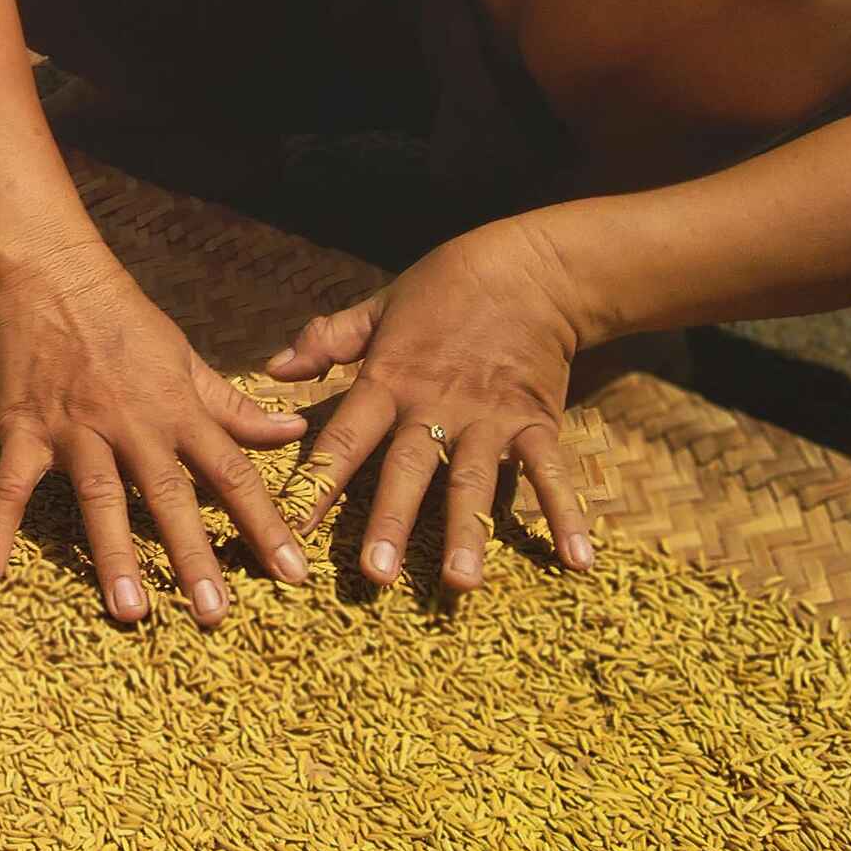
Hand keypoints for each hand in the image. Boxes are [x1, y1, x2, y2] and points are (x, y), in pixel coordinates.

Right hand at [0, 240, 313, 626]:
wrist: (50, 274)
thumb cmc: (124, 319)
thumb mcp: (186, 359)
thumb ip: (235, 406)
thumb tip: (294, 431)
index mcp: (176, 408)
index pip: (232, 472)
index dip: (265, 524)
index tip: (293, 575)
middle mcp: (131, 423)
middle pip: (168, 495)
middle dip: (193, 555)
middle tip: (214, 614)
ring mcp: (74, 428)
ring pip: (98, 497)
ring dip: (113, 554)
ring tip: (129, 610)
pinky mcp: (25, 429)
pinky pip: (9, 485)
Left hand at [261, 219, 597, 593]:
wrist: (526, 268)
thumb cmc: (443, 287)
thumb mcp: (378, 307)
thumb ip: (327, 340)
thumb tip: (272, 367)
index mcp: (388, 380)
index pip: (345, 437)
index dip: (317, 482)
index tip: (291, 527)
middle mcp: (434, 405)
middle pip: (407, 470)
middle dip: (391, 522)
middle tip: (376, 575)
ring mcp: (488, 417)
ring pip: (473, 480)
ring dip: (468, 532)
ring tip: (461, 583)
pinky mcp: (536, 420)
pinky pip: (550, 472)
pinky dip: (565, 514)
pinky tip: (577, 560)